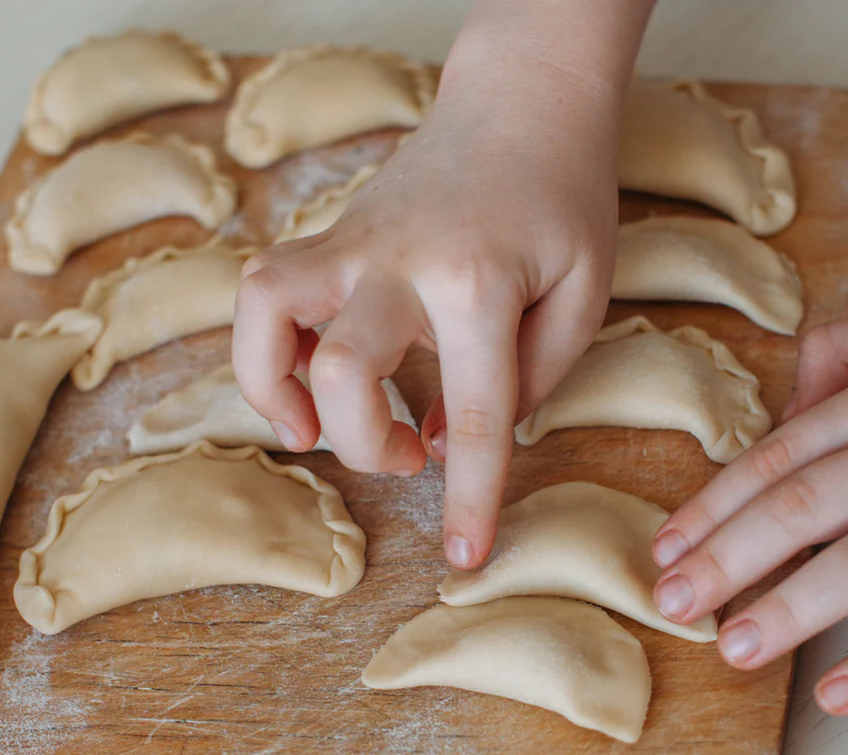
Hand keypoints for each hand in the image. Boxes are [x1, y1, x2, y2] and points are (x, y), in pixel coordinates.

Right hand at [232, 1, 654, 568]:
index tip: (465, 559)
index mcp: (479, 287)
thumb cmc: (563, 202)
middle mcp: (400, 265)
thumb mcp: (583, 295)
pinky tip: (309, 376)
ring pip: (266, 317)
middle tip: (408, 454)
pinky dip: (266, 350)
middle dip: (367, 445)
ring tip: (317, 427)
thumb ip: (530, 381)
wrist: (522, 103)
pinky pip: (264, 294)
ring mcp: (352, 244)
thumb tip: (447, 442)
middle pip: (345, 374)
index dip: (470, 500)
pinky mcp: (328, 236)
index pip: (472, 418)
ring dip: (276, 393)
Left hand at [651, 309, 847, 714]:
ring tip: (733, 649)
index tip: (666, 551)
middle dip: (727, 560)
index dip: (712, 509)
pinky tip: (836, 694)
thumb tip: (782, 407)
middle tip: (674, 605)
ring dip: (790, 610)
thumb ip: (842, 354)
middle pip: (803, 507)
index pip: (776, 459)